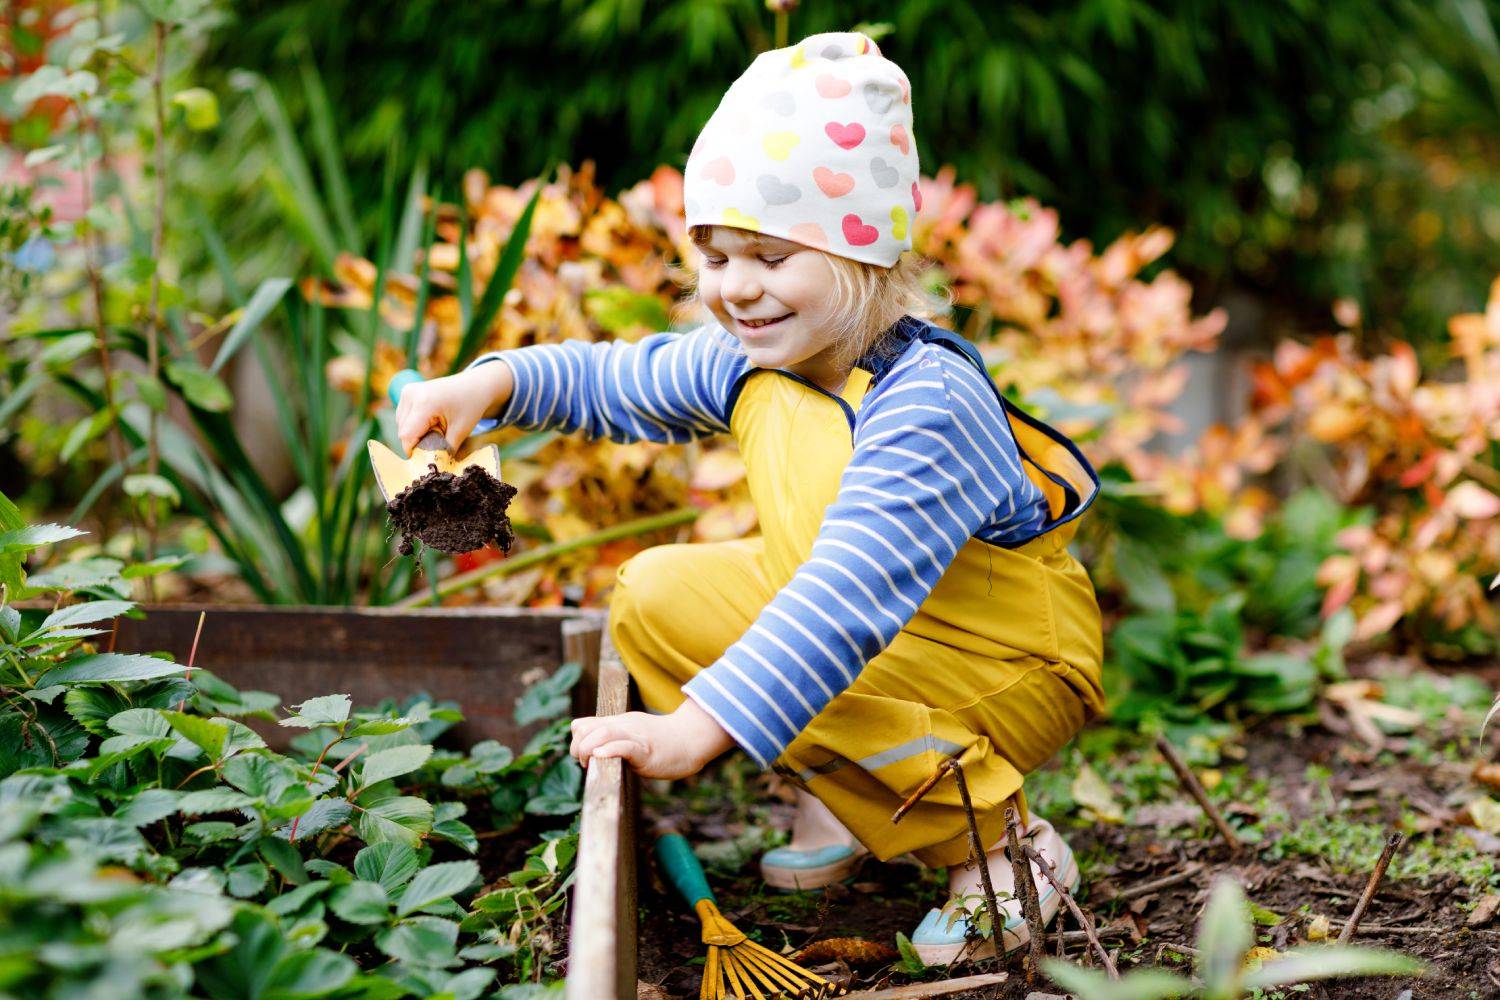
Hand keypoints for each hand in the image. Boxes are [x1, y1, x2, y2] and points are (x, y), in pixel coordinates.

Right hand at [394, 359, 514, 455]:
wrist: (475, 385)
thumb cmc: (471, 406)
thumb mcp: (461, 431)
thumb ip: (445, 450)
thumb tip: (435, 468)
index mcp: (424, 403)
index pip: (407, 436)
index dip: (415, 451)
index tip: (428, 459)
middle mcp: (411, 394)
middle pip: (403, 431)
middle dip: (417, 442)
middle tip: (438, 441)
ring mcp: (407, 391)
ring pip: (401, 424)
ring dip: (415, 433)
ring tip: (437, 428)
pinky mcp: (407, 391)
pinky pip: (403, 416)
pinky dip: (414, 424)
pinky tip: (430, 421)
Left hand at [569, 698, 735, 779]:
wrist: (690, 739)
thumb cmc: (662, 742)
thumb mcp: (633, 735)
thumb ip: (614, 740)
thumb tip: (594, 753)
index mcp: (617, 723)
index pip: (583, 725)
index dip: (576, 741)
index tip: (582, 758)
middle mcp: (623, 727)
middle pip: (587, 728)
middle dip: (577, 747)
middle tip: (585, 763)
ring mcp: (635, 737)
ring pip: (603, 733)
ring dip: (588, 749)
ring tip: (590, 761)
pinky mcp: (646, 750)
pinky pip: (625, 746)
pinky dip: (610, 750)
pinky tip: (601, 756)